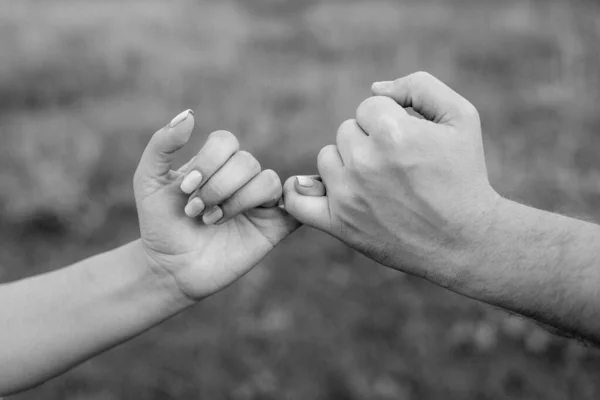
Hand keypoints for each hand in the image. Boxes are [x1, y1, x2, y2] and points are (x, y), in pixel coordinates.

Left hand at [134, 110, 298, 300]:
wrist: (170, 269)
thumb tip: (189, 114)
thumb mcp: (148, 181)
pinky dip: (287, 204)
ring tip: (212, 221)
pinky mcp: (273, 227)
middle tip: (195, 211)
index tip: (185, 189)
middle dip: (217, 187)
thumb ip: (161, 144)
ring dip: (237, 201)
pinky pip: (293, 205)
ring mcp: (258, 203)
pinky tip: (253, 218)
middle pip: (246, 162)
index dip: (209, 161)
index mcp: (215, 164)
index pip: (226, 141)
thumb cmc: (160, 225)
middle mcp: (240, 179)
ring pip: (268, 181)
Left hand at [283, 72, 501, 284]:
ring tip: (378, 183)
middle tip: (397, 166)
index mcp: (393, 132)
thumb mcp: (461, 116)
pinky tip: (315, 189)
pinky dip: (300, 193)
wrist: (464, 240)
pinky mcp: (338, 223)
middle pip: (346, 131)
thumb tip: (375, 89)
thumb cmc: (464, 175)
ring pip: (327, 158)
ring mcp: (348, 194)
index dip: (391, 121)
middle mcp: (365, 162)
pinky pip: (297, 201)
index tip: (408, 143)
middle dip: (370, 142)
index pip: (369, 107)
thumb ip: (419, 87)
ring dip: (347, 165)